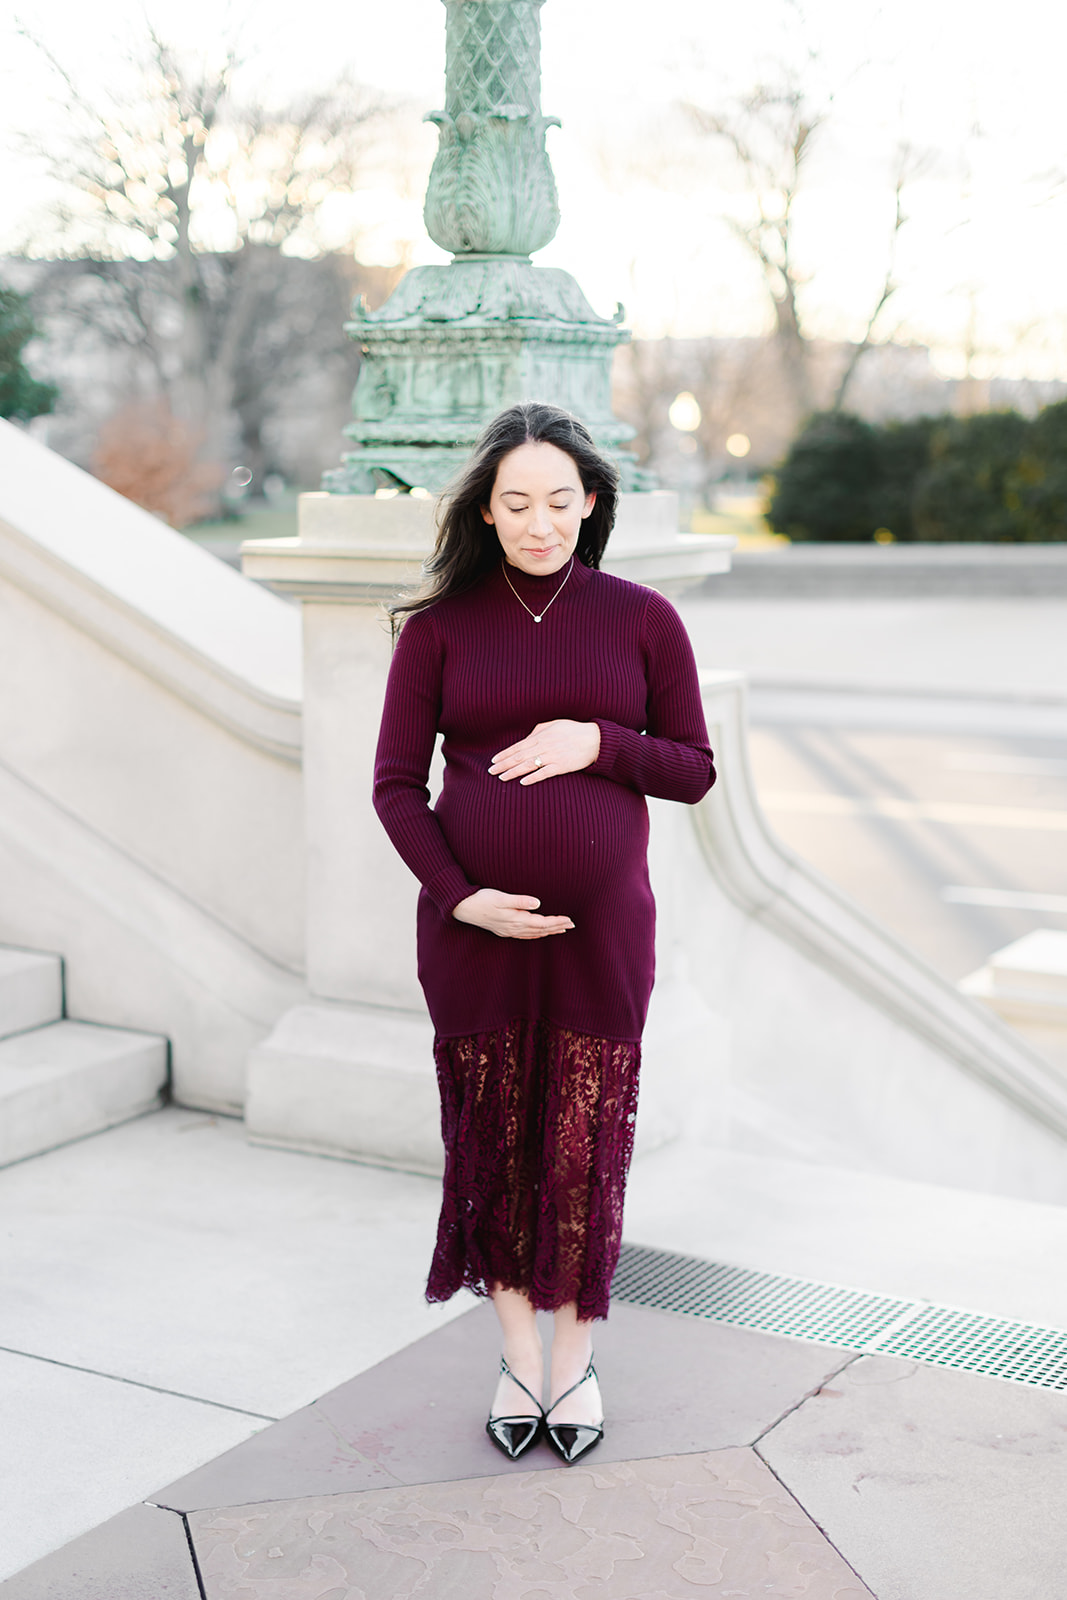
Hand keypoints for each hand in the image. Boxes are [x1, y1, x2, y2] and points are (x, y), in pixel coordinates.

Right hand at [453, 888, 574, 939]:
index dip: (557, 921)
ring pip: (534, 934)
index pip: (542, 923)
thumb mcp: (501, 897)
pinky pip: (525, 935)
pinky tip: (539, 933)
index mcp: (516, 919)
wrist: (463, 908)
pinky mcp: (504, 930)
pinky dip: (536, 934)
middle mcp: (514, 928)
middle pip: (541, 930)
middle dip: (557, 927)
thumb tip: (538, 903)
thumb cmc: (482, 899)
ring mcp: (509, 931)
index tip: (570, 920)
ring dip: (548, 932)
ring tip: (561, 929)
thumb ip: (520, 900)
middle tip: (572, 925)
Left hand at [488, 720, 600, 785]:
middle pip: (519, 756)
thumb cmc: (574, 730)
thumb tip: (526, 737)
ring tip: (502, 777)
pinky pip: (545, 773)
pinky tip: (523, 782)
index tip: (493, 760)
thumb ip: (539, 730)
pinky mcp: (562, 766)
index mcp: (541, 735)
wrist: (595, 740)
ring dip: (513, 772)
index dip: (504, 754)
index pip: (518, 746)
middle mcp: (544, 745)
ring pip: (529, 765)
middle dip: (504, 764)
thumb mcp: (555, 724)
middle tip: (491, 771)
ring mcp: (553, 756)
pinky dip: (533, 777)